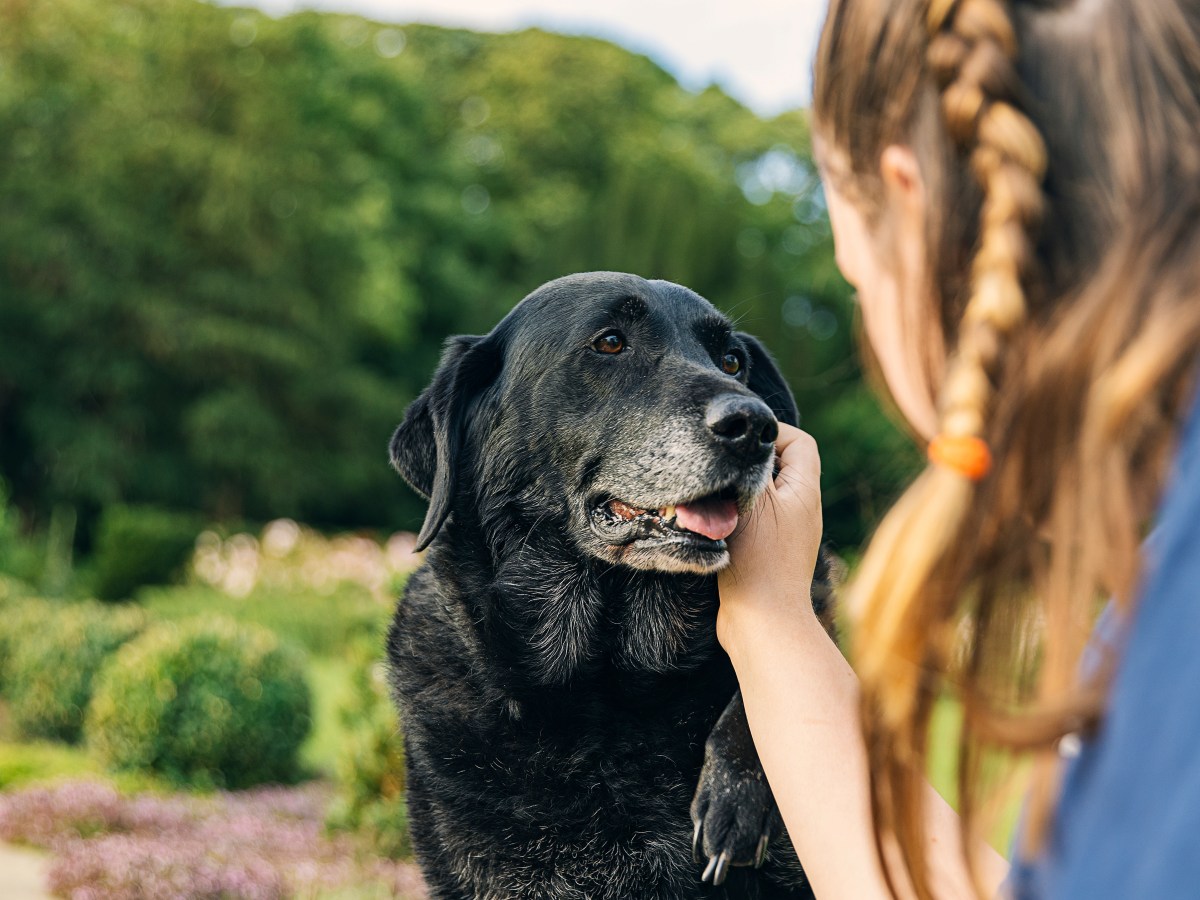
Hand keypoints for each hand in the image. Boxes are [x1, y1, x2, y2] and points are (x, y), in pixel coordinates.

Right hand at [718, 423, 823, 659]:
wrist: (762, 622)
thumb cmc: (759, 559)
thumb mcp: (753, 500)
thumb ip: (751, 464)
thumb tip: (746, 440)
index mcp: (805, 491)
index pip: (799, 442)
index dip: (772, 432)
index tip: (740, 440)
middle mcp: (802, 510)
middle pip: (780, 467)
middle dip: (749, 461)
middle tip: (721, 465)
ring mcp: (788, 534)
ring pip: (763, 494)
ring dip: (738, 490)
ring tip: (713, 496)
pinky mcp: (770, 554)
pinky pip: (755, 520)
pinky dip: (735, 515)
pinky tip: (713, 523)